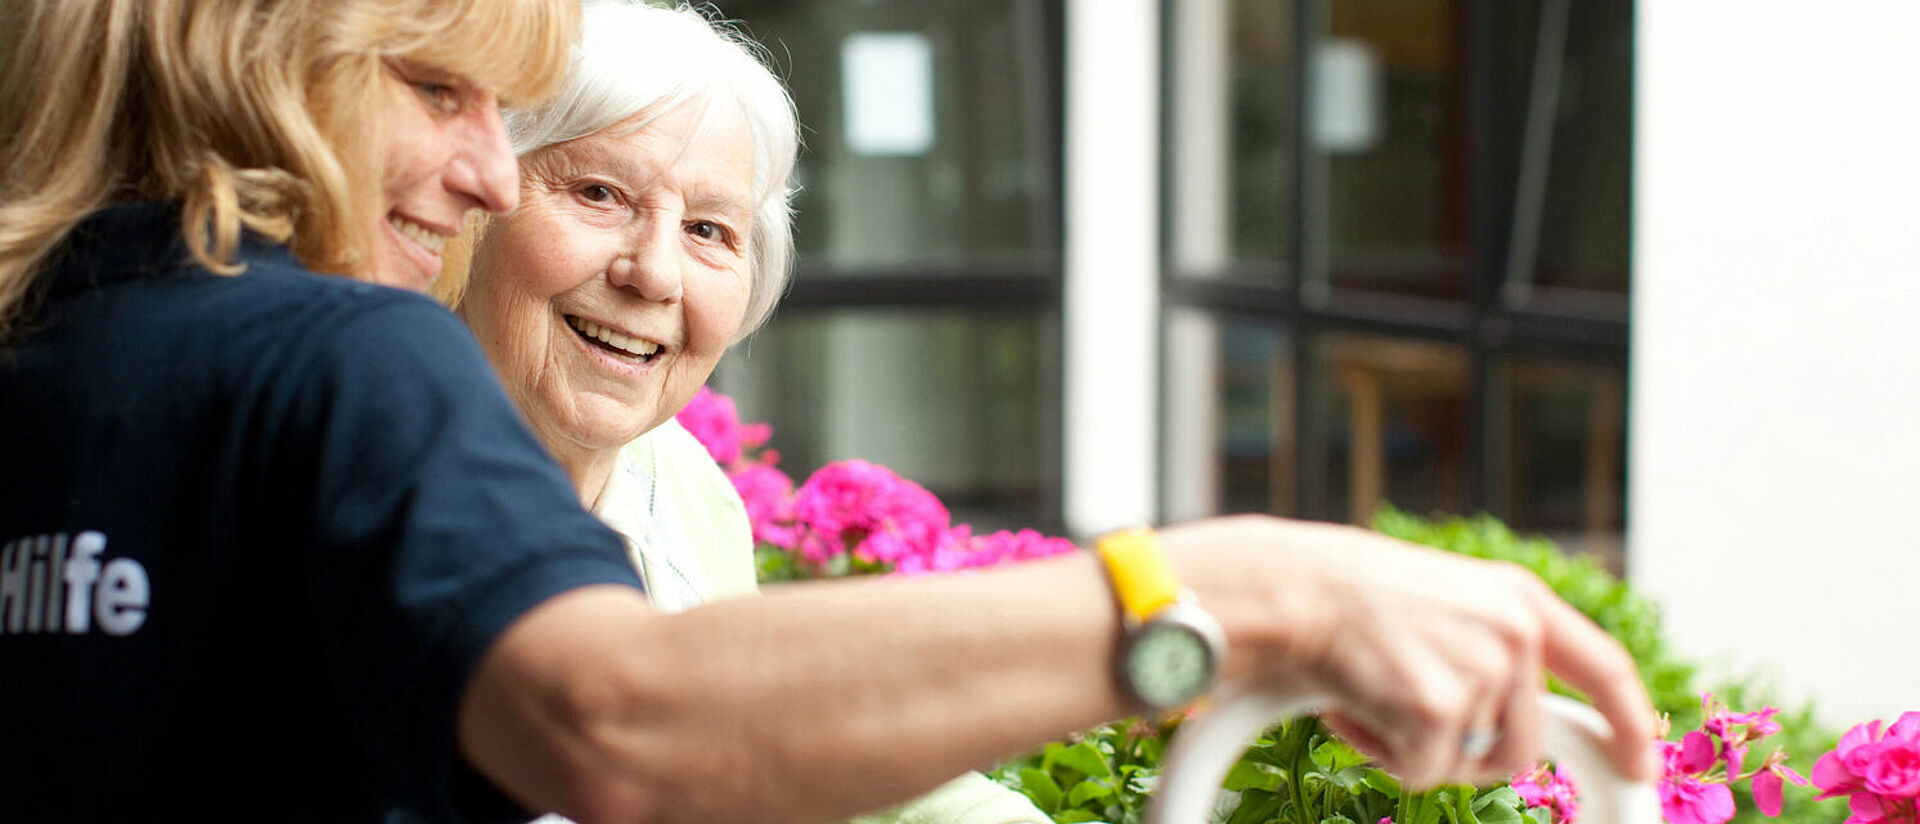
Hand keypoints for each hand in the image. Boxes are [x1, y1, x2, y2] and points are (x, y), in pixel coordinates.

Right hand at [1162, 516, 1660, 787]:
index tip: (1640, 764)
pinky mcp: (1442, 710)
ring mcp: (1482, 672)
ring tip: (1375, 695)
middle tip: (1410, 720)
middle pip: (1523, 745)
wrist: (1291, 587)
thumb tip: (1516, 723)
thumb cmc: (1348, 595)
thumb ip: (1489, 646)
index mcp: (1519, 600)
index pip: (1605, 669)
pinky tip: (1353, 704)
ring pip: (1472, 764)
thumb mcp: (1444, 602)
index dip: (1629, 724)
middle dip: (1467, 750)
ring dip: (1419, 748)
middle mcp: (1515, 633)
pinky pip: (1422, 772)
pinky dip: (1381, 751)